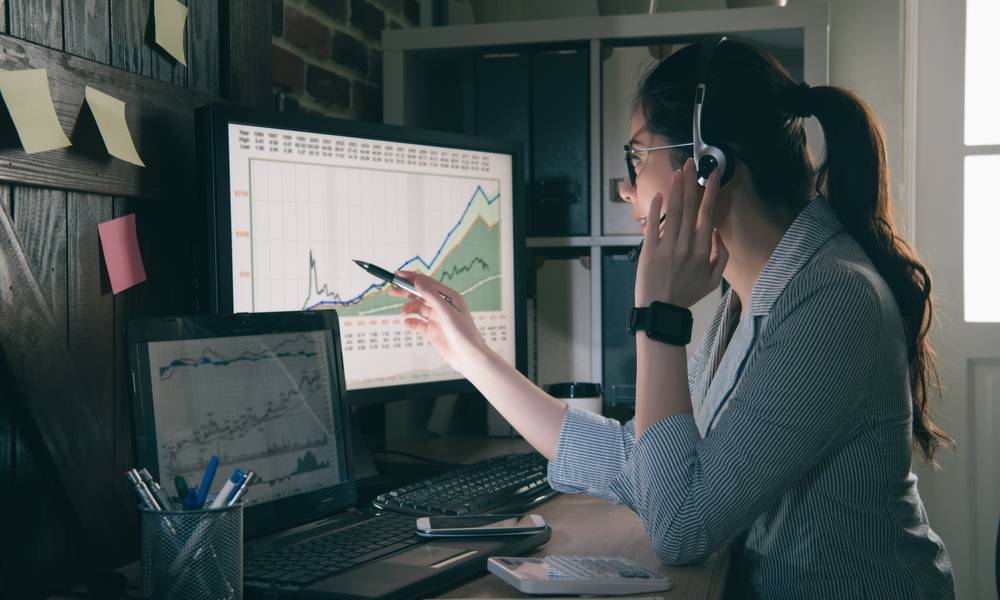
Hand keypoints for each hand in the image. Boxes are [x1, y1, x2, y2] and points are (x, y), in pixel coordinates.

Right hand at [388, 272, 491, 374]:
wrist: (468, 358)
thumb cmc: (464, 333)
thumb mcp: (447, 312)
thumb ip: (431, 296)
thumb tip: (418, 282)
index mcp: (449, 297)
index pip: (427, 283)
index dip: (412, 278)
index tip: (397, 274)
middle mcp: (442, 306)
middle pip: (420, 294)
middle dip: (406, 291)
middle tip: (391, 290)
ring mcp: (436, 318)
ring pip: (417, 308)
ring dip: (408, 308)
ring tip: (403, 312)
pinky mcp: (432, 331)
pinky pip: (417, 323)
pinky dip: (410, 321)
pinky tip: (407, 323)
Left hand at [635, 158, 728, 307]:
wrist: (661, 309)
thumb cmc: (687, 295)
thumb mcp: (713, 280)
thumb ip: (721, 256)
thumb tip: (719, 234)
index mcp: (703, 251)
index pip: (707, 214)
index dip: (711, 192)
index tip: (713, 175)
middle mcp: (686, 246)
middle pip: (690, 207)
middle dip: (691, 182)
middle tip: (691, 163)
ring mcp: (667, 248)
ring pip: (673, 213)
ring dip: (676, 189)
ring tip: (678, 172)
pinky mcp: (649, 251)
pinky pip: (653, 226)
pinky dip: (656, 210)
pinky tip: (660, 195)